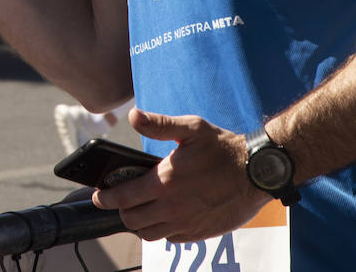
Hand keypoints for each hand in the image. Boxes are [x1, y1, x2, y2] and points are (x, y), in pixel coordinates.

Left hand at [91, 108, 269, 242]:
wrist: (257, 173)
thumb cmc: (224, 148)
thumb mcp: (191, 128)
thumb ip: (159, 125)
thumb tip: (133, 116)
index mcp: (165, 181)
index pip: (122, 198)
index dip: (105, 198)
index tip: (98, 196)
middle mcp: (172, 207)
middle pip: (131, 220)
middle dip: (121, 210)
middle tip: (123, 199)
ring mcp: (186, 223)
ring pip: (149, 234)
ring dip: (140, 223)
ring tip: (142, 208)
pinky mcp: (200, 233)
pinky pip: (171, 239)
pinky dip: (162, 230)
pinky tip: (166, 214)